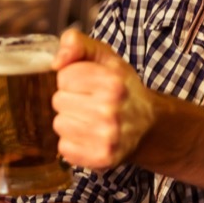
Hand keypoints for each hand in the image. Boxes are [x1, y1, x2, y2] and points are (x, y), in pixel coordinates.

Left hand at [51, 29, 155, 169]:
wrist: (147, 124)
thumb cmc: (121, 88)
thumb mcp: (103, 56)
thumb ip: (76, 43)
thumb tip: (56, 61)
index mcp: (113, 82)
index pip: (64, 77)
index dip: (72, 78)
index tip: (88, 84)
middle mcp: (111, 110)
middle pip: (59, 101)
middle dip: (70, 99)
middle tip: (90, 102)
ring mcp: (107, 138)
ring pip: (59, 124)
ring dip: (71, 121)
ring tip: (91, 119)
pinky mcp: (102, 159)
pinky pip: (64, 148)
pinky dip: (73, 143)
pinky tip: (90, 136)